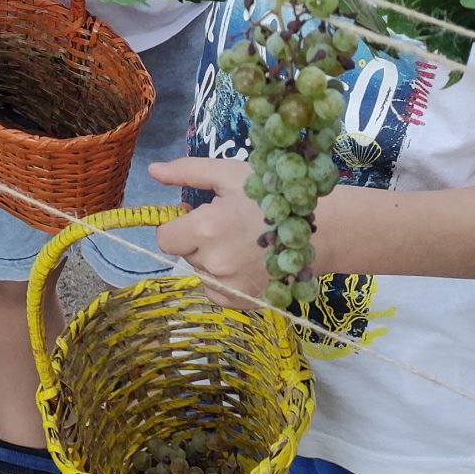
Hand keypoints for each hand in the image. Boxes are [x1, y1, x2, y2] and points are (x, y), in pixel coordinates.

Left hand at [149, 156, 276, 309]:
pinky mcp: (243, 303)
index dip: (177, 226)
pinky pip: (217, 291)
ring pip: (201, 272)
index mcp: (207, 228)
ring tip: (242, 243)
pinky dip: (225, 279)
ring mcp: (230, 287)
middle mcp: (215, 263)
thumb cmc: (272, 196)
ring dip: (212, 259)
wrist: (321, 231)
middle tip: (229, 225)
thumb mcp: (229, 175)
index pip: (164, 238)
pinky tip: (247, 262)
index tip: (195, 216)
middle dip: (198, 239)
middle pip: (186, 253)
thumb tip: (153, 170)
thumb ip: (187, 172)